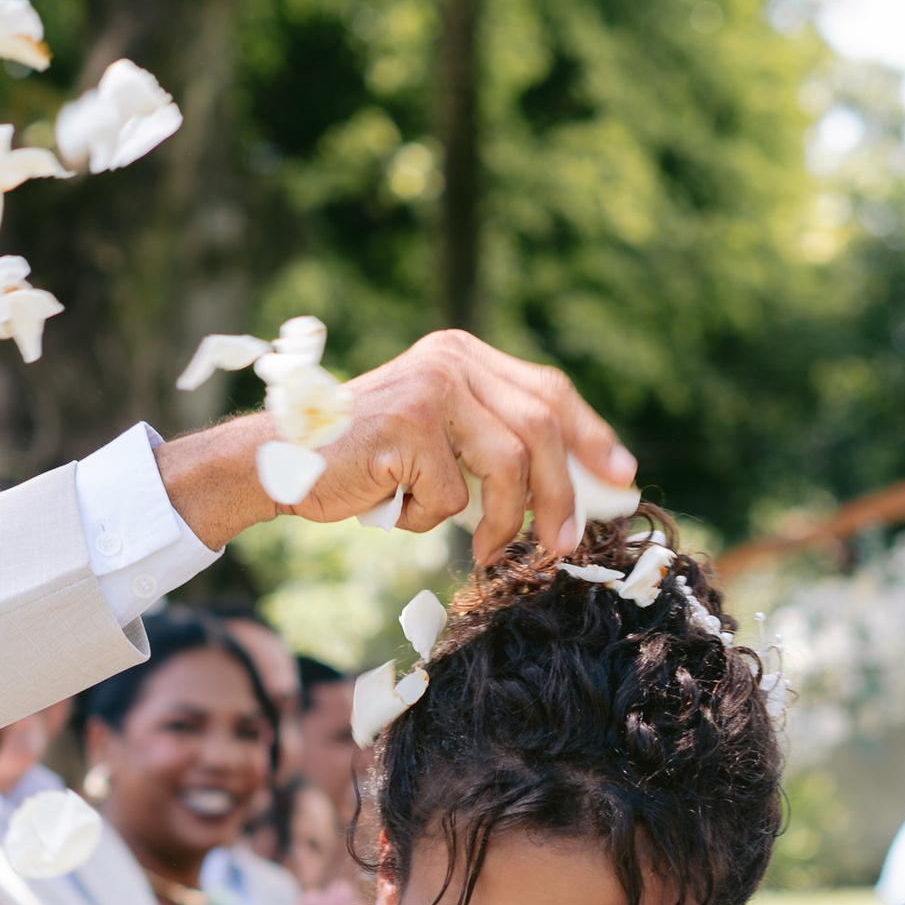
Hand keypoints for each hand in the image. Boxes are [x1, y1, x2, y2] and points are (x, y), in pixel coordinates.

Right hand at [156, 331, 634, 563]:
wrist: (280, 463)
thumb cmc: (364, 463)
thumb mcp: (439, 439)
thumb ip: (493, 441)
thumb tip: (574, 491)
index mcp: (463, 355)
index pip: (549, 391)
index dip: (592, 436)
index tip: (624, 478)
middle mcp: (451, 359)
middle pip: (541, 429)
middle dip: (562, 497)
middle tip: (562, 547)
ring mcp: (431, 388)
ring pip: (507, 467)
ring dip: (500, 524)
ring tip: (482, 549)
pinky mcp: (409, 425)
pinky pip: (452, 496)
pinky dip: (427, 522)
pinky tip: (393, 510)